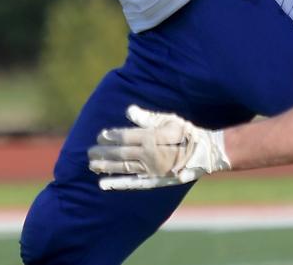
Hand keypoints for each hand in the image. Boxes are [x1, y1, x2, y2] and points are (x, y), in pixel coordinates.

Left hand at [88, 105, 230, 189]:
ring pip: (123, 168)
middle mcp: (149, 155)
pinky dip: (117, 183)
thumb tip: (129, 110)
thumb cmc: (186, 132)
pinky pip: (132, 183)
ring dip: (105, 167)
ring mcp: (151, 170)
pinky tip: (103, 183)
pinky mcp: (153, 181)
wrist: (204, 152)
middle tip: (88, 152)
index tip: (100, 135)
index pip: (126, 137)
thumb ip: (147, 117)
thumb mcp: (169, 119)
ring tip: (91, 165)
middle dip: (103, 152)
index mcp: (152, 137)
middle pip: (121, 153)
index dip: (112, 136)